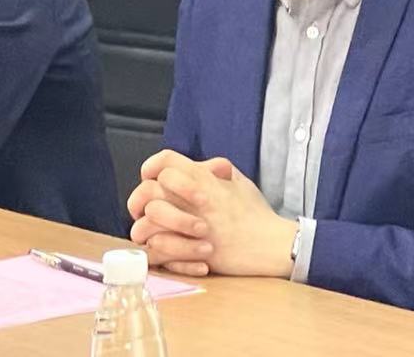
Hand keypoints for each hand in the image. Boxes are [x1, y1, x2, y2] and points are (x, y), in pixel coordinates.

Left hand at [130, 150, 296, 278]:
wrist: (275, 245)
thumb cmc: (257, 213)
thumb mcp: (239, 181)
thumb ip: (215, 169)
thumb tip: (201, 165)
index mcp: (204, 178)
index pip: (166, 161)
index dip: (152, 166)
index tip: (150, 176)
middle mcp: (195, 199)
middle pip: (149, 189)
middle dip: (138, 197)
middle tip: (139, 208)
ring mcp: (194, 225)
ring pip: (149, 220)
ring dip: (143, 225)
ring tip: (146, 231)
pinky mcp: (197, 251)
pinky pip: (161, 248)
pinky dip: (156, 248)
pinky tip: (159, 248)